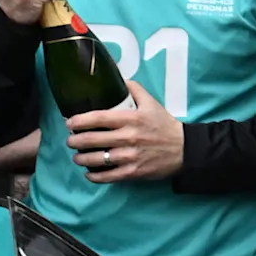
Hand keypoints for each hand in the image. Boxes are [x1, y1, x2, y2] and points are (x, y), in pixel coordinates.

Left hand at [65, 79, 182, 184]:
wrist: (185, 149)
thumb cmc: (165, 125)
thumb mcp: (151, 103)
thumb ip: (134, 89)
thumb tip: (117, 79)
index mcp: (131, 118)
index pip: (97, 118)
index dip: (78, 121)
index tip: (70, 123)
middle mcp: (128, 137)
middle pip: (92, 139)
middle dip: (74, 141)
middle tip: (71, 140)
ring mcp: (130, 156)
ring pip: (96, 159)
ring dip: (81, 158)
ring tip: (77, 157)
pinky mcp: (133, 172)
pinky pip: (108, 176)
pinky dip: (94, 176)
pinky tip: (89, 173)